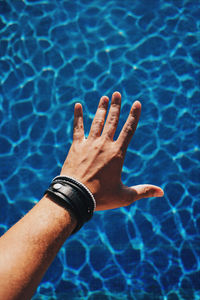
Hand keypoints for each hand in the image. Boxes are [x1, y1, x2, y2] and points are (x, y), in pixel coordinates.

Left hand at [60, 92, 163, 210]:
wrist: (76, 196)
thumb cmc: (101, 197)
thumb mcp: (125, 196)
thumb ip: (143, 191)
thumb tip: (161, 192)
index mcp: (117, 153)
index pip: (128, 130)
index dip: (134, 116)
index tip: (136, 103)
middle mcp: (104, 144)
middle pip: (112, 121)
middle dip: (116, 106)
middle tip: (117, 93)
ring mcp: (89, 144)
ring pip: (97, 122)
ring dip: (101, 109)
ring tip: (104, 97)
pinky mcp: (76, 146)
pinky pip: (78, 128)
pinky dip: (78, 116)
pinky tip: (78, 105)